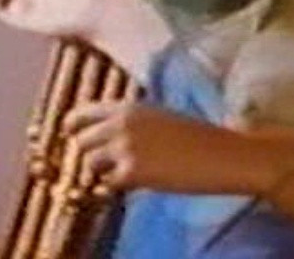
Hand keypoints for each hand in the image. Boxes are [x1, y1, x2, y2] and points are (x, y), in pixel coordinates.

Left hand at [62, 101, 287, 195]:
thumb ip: (129, 122)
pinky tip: (138, 182)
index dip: (73, 126)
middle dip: (90, 153)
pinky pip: (109, 183)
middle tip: (107, 163)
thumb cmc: (196, 136)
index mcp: (127, 107)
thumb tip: (104, 135)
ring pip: (90, 163)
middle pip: (80, 141)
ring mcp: (124, 147)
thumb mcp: (158, 117)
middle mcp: (120, 123)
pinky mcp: (132, 172)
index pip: (81, 113)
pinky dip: (118, 186)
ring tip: (126, 173)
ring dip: (103, 171)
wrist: (222, 154)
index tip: (71, 136)